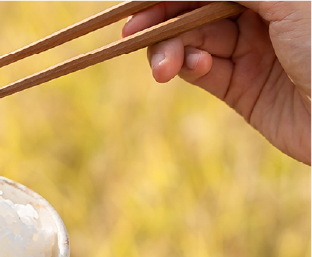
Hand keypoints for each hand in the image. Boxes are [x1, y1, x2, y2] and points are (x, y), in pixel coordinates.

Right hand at [122, 1, 310, 164]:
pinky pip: (202, 70)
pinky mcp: (242, 87)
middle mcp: (261, 13)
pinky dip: (189, 67)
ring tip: (164, 68)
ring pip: (192, 39)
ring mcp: (251, 49)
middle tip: (132, 32)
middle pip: (194, 6)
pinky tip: (193, 68)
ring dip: (171, 48)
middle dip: (162, 17)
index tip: (136, 3)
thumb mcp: (285, 0)